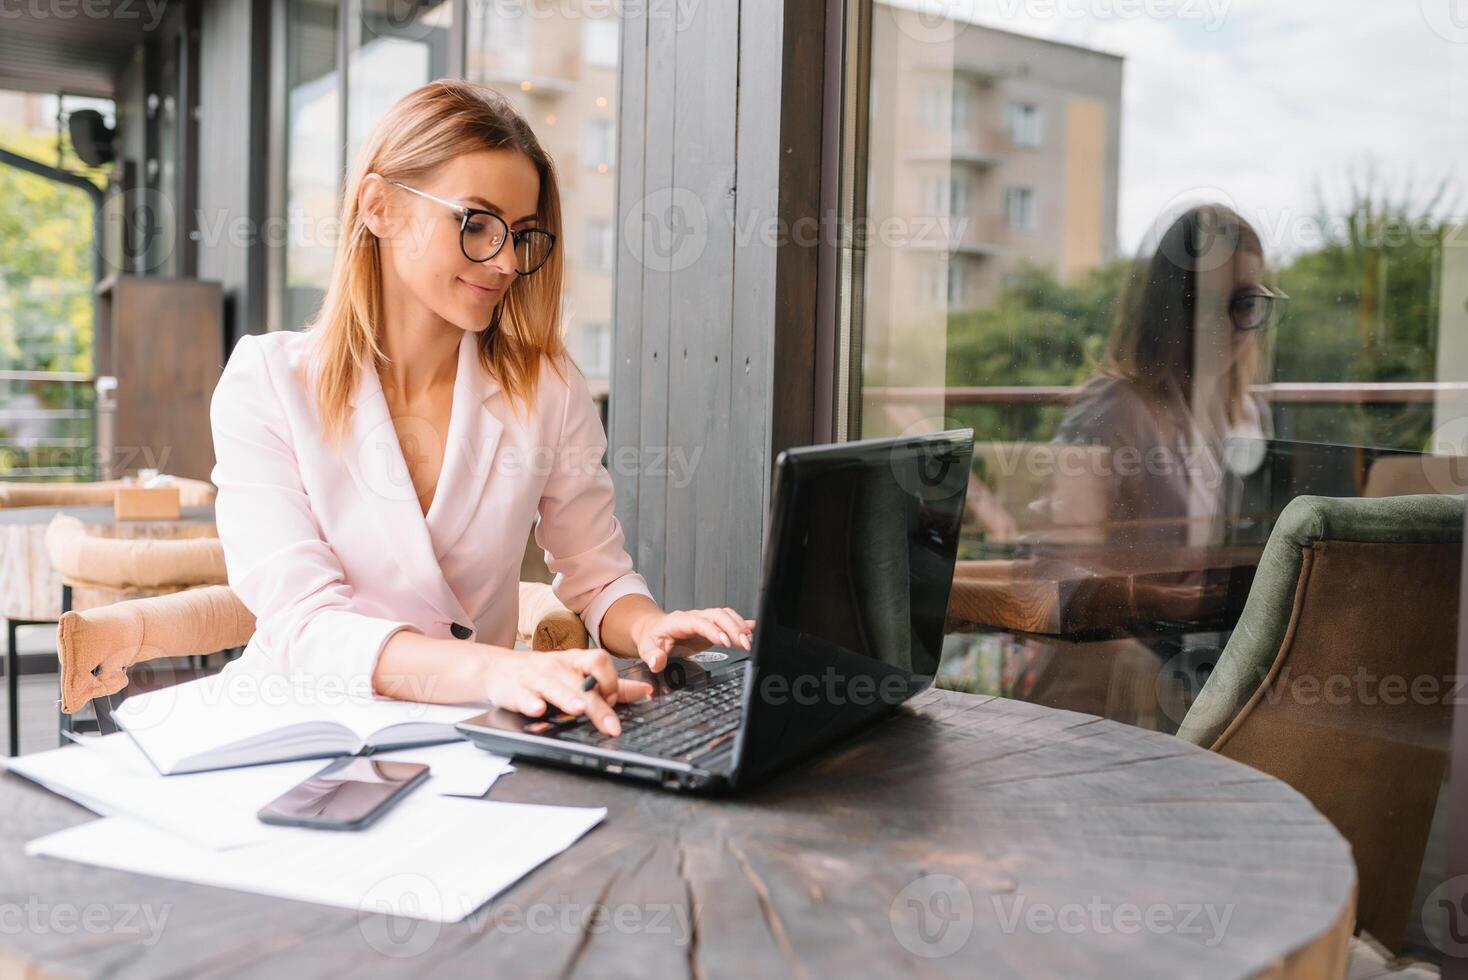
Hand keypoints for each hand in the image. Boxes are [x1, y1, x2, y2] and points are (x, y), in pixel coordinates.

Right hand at [481, 647, 652, 736]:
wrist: (497, 669)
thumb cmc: (545, 674)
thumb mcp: (577, 674)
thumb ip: (611, 685)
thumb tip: (646, 691)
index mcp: (575, 661)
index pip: (599, 661)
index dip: (610, 680)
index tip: (615, 700)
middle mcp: (558, 667)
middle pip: (581, 683)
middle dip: (597, 704)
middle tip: (611, 726)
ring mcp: (536, 678)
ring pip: (554, 686)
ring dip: (567, 698)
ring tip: (579, 710)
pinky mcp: (515, 690)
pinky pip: (523, 695)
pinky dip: (529, 702)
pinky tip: (537, 710)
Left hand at [631, 608, 755, 670]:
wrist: (652, 628)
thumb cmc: (651, 637)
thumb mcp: (645, 648)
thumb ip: (652, 656)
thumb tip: (657, 662)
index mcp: (679, 621)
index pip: (699, 622)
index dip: (713, 630)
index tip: (724, 641)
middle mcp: (694, 617)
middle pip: (717, 615)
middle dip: (733, 627)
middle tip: (744, 643)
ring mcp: (704, 620)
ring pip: (725, 616)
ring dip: (739, 626)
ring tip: (749, 640)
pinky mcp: (711, 626)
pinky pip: (728, 620)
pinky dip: (741, 624)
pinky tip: (752, 630)